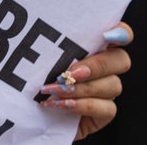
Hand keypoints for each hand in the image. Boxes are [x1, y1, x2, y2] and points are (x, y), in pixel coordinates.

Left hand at [37, 23, 132, 140]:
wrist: (24, 114)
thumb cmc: (32, 78)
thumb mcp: (38, 58)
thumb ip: (49, 45)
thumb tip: (47, 32)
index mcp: (92, 47)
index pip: (121, 34)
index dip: (120, 32)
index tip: (106, 35)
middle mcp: (104, 68)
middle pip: (121, 60)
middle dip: (97, 65)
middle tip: (71, 72)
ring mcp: (106, 91)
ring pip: (113, 85)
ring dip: (82, 88)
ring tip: (55, 90)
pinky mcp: (103, 114)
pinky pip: (107, 109)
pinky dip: (82, 105)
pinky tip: (60, 104)